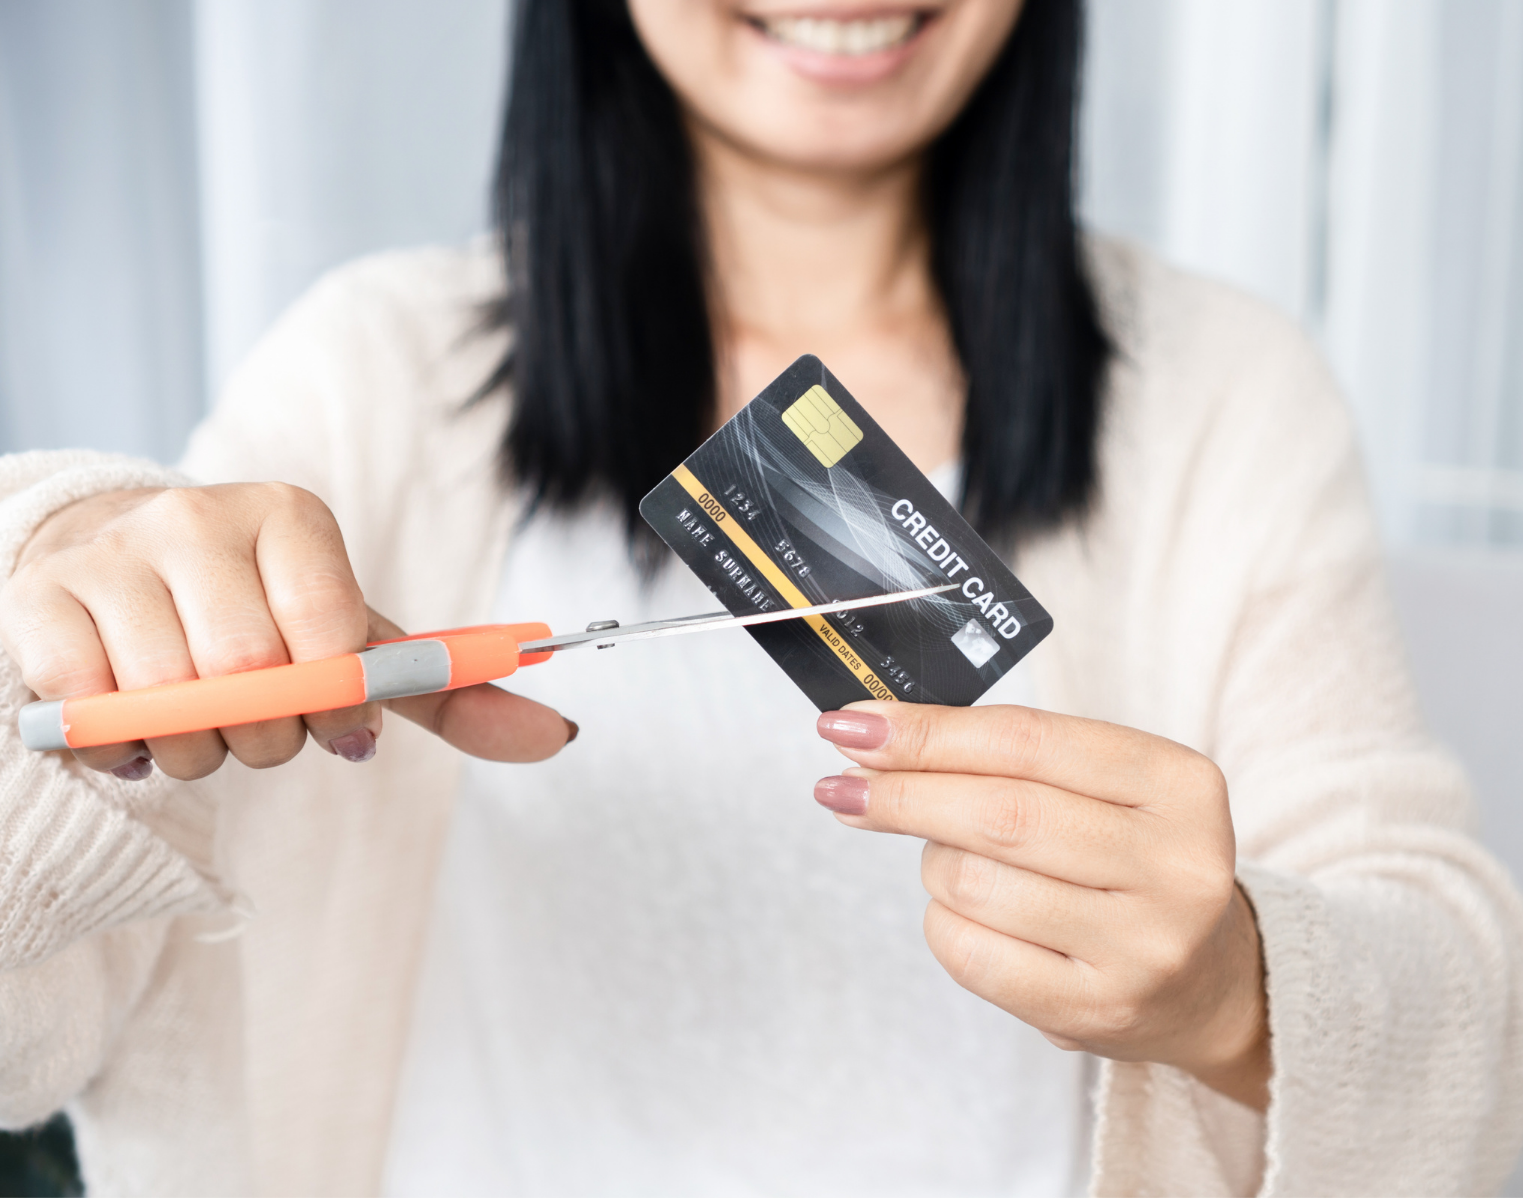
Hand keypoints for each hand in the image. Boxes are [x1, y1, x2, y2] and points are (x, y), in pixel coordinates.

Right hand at [0, 485, 573, 780]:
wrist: (117, 560)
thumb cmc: (256, 612)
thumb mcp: (353, 639)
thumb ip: (446, 689)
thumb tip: (559, 737)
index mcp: (291, 518)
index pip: (333, 636)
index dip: (333, 700)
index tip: (329, 710)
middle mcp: (200, 518)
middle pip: (251, 680)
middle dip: (264, 737)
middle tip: (255, 722)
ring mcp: (114, 555)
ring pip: (168, 706)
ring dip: (193, 753)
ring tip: (194, 722)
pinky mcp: (40, 599)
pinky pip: (86, 710)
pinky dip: (117, 748)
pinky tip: (130, 722)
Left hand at [813, 702, 1268, 1108]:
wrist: (1209, 982)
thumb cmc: (1130, 861)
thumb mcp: (1103, 788)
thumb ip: (1007, 756)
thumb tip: (874, 738)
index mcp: (1179, 785)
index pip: (1026, 741)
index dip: (929, 732)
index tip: (855, 726)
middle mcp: (1175, 866)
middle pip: (997, 813)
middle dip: (901, 793)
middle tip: (841, 784)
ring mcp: (1141, 947)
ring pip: (973, 882)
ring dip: (933, 863)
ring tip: (953, 861)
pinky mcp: (1096, 1010)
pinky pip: (970, 953)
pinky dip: (942, 922)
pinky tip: (963, 914)